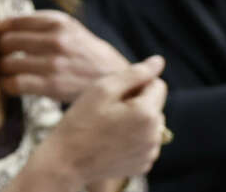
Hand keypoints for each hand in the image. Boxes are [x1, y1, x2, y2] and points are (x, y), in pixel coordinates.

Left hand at [0, 10, 129, 102]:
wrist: (113, 76)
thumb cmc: (84, 50)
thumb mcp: (69, 26)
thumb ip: (40, 23)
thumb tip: (2, 26)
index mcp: (58, 22)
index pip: (14, 22)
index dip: (0, 30)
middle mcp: (56, 40)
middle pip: (7, 42)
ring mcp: (54, 63)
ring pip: (8, 63)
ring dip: (2, 68)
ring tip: (5, 70)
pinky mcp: (52, 85)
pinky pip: (15, 84)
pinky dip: (7, 85)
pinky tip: (9, 84)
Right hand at [17, 56, 168, 189]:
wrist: (66, 162)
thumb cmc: (81, 121)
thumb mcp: (103, 89)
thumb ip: (135, 73)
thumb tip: (159, 61)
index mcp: (147, 113)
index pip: (157, 84)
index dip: (135, 84)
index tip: (113, 93)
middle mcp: (155, 135)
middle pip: (154, 105)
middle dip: (136, 102)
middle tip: (107, 109)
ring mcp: (150, 153)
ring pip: (150, 123)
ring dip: (134, 120)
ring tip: (107, 125)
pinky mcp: (142, 164)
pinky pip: (144, 141)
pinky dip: (132, 137)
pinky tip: (110, 140)